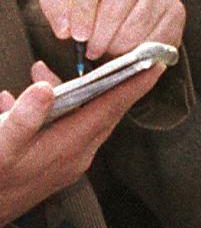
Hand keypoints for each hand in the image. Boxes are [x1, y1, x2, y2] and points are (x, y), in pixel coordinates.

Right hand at [0, 61, 163, 221]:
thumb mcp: (0, 146)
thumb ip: (23, 118)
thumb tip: (44, 89)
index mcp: (69, 146)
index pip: (111, 109)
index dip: (135, 85)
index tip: (157, 65)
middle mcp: (76, 155)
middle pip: (103, 112)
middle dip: (109, 83)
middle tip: (120, 60)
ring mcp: (66, 163)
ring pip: (79, 119)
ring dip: (68, 96)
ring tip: (39, 75)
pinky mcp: (53, 168)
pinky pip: (61, 132)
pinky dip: (50, 114)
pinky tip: (18, 104)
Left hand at [40, 0, 184, 63]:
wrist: (115, 6)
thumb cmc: (87, 1)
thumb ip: (55, 5)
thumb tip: (67, 28)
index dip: (81, 13)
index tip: (77, 35)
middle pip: (116, 6)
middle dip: (100, 36)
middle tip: (92, 49)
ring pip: (137, 24)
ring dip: (119, 46)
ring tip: (109, 50)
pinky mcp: (176, 9)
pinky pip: (158, 36)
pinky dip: (140, 51)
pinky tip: (128, 52)